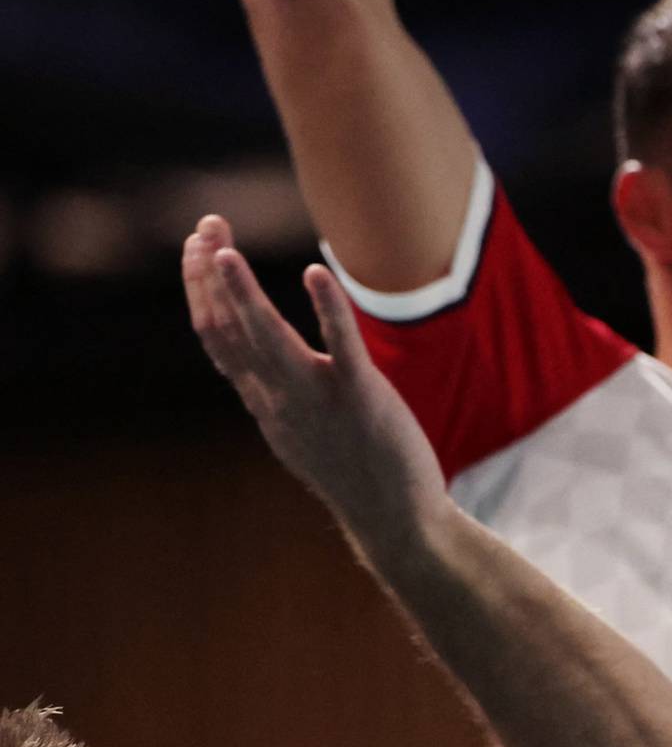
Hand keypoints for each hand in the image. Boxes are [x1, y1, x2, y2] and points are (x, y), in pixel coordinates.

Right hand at [182, 216, 444, 538]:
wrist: (395, 521)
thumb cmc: (353, 471)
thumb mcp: (299, 431)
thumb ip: (276, 394)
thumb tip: (257, 362)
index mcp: (265, 402)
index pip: (218, 338)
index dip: (202, 291)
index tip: (200, 247)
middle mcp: (280, 399)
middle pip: (230, 330)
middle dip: (211, 275)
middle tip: (206, 225)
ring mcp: (318, 399)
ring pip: (268, 338)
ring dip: (242, 291)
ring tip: (220, 248)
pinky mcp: (363, 397)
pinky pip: (341, 346)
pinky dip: (328, 308)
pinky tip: (317, 273)